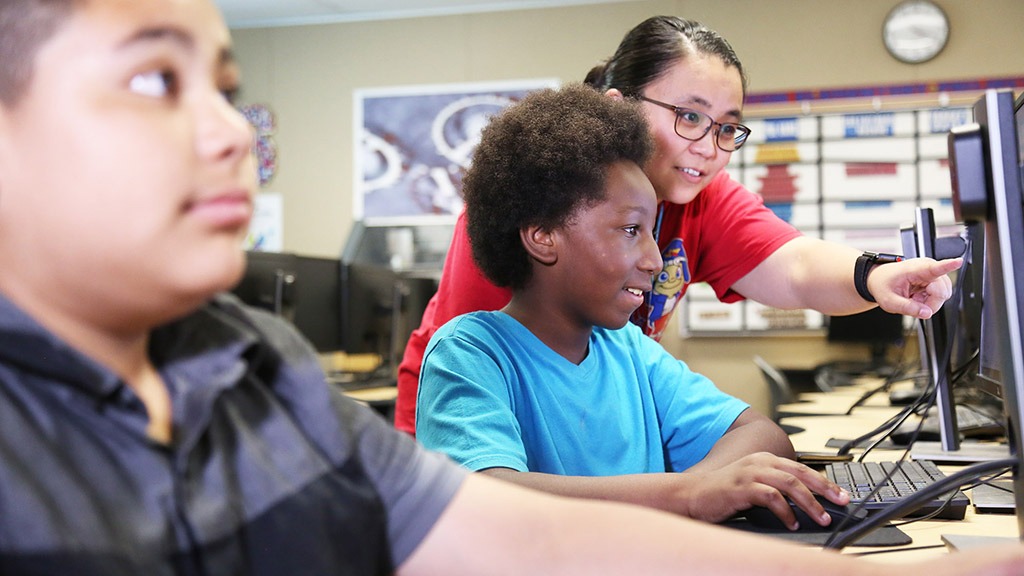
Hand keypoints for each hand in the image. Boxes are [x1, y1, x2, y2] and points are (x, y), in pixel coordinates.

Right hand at [678, 452, 848, 529]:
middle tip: (841, 502)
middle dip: (825, 489)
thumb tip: (805, 504)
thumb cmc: (723, 493)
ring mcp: (750, 473)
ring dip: (809, 503)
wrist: (693, 494)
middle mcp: (759, 462)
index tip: (841, 494)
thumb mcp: (753, 484)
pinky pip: (771, 497)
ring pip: (789, 484)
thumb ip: (775, 488)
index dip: (824, 481)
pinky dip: (785, 511)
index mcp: (765, 459)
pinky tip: (792, 523)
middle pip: (800, 473)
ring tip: (821, 517)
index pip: (801, 468)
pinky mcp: (742, 488)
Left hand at [868, 257, 961, 319]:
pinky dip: (929, 301)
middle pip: (942, 293)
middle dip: (929, 303)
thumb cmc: (884, 285)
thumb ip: (907, 308)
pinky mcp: (937, 280)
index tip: (958, 261)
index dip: (948, 265)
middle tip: (912, 301)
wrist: (880, 279)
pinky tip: (918, 296)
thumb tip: (927, 313)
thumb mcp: (889, 301)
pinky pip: (940, 297)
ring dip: (929, 302)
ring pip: (943, 296)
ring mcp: (934, 274)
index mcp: (915, 269)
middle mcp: (928, 268)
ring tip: (913, 297)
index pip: (934, 268)